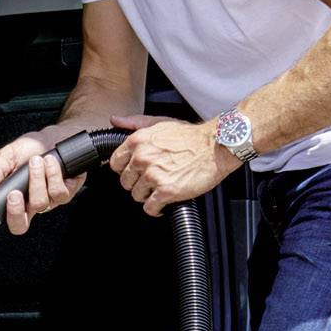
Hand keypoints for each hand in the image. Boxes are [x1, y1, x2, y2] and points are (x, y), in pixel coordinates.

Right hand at [0, 131, 86, 235]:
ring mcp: (52, 200)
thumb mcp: (9, 156)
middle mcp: (35, 204)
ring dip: (37, 179)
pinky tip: (50, 161)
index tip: (8, 198)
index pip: (14, 223)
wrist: (54, 136)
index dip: (11, 218)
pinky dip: (53, 174)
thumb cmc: (31, 149)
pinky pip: (59, 192)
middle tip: (15, 190)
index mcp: (20, 200)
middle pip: (25, 222)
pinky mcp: (68, 191)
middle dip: (18, 207)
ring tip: (36, 160)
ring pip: (42, 203)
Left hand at [108, 115, 232, 216]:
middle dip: (137, 184)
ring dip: (148, 196)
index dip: (125, 170)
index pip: (115, 163)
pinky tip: (164, 203)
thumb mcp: (160, 123)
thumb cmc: (191, 137)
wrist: (215, 147)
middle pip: (125, 182)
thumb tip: (115, 121)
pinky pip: (150, 208)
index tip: (135, 173)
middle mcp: (143, 157)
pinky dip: (157, 209)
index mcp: (138, 141)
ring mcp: (153, 175)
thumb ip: (135, 122)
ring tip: (160, 190)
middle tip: (152, 182)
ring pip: (137, 196)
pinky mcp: (166, 191)